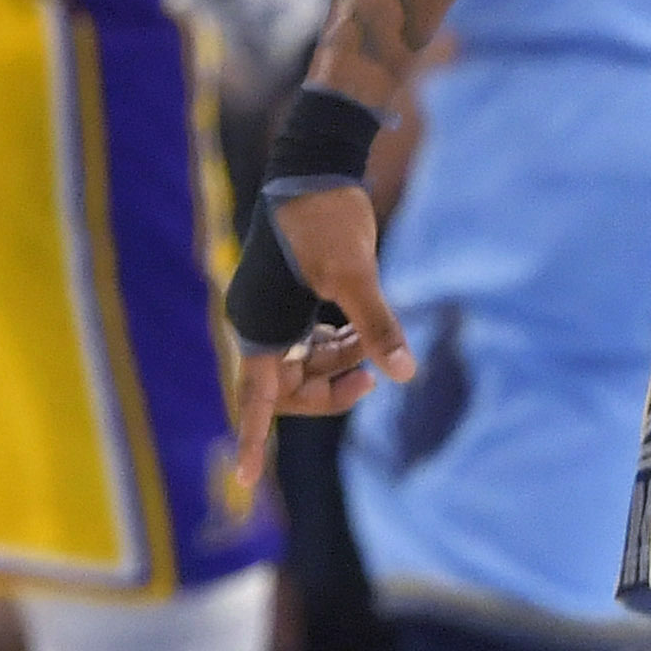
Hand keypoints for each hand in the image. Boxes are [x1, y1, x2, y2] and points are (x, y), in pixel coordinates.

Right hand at [225, 172, 405, 482]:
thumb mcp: (356, 274)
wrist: (317, 167)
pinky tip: (362, 331)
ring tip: (372, 340)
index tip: (247, 483)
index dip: (250, 440)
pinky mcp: (288, 302)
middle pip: (288, 389)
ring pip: (303, 366)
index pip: (256, 397)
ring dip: (339, 363)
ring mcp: (272, 316)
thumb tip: (403, 373)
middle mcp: (257, 325)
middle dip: (330, 389)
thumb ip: (377, 326)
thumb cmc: (327, 218)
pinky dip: (337, 345)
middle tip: (372, 375)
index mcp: (258, 325)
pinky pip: (308, 344)